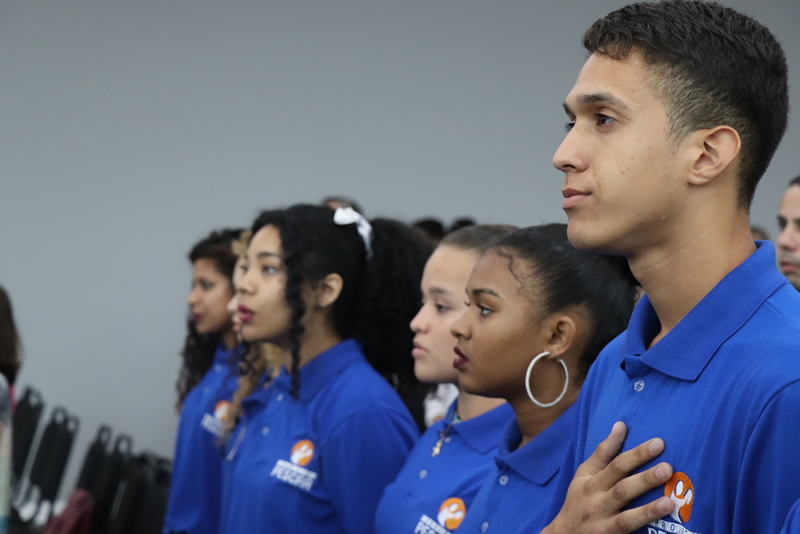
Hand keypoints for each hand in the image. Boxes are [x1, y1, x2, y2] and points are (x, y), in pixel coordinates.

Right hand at [542, 422, 673, 533]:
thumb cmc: (578, 500)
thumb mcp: (584, 474)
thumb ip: (604, 452)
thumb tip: (621, 425)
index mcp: (591, 481)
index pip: (613, 463)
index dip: (635, 453)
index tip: (657, 443)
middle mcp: (595, 499)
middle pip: (620, 484)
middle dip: (644, 475)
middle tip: (668, 467)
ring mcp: (601, 520)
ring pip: (625, 511)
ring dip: (647, 506)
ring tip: (669, 498)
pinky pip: (627, 528)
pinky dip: (645, 520)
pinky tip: (663, 513)